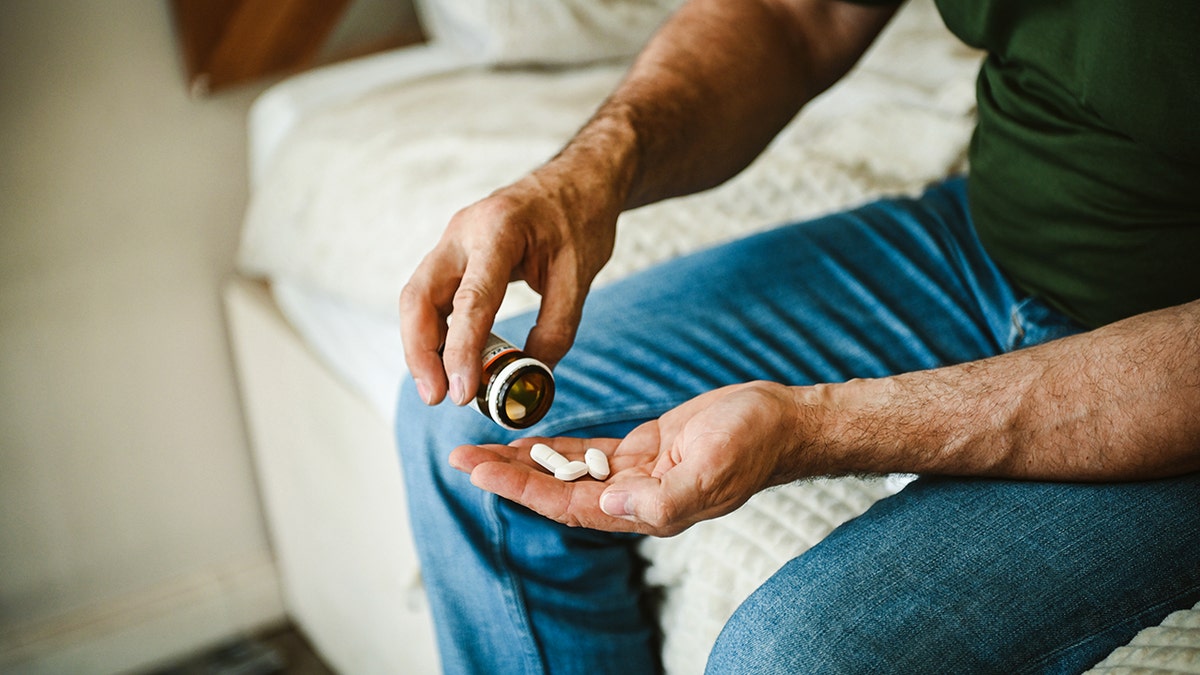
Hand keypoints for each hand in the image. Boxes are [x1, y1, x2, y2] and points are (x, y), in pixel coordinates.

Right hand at [399, 163, 621, 406]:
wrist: (577, 179)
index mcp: (498, 231)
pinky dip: (435, 331)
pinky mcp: (455, 255)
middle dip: (420, 351)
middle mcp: (463, 233)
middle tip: (435, 397)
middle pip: (419, 296)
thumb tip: (532, 376)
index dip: (462, 350)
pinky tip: (447, 362)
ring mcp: (453, 242)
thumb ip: (557, 327)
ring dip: (422, 345)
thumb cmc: (580, 218)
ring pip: (418, 298)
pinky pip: (433, 297)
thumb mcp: (580, 275)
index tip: (462, 392)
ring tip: (439, 390)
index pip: (471, 299)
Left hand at [451, 381, 810, 535]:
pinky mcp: (642, 450)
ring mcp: (636, 475)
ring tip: (482, 449)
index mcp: (646, 510)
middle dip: (508, 476)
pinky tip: (530, 440)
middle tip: (461, 458)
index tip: (481, 472)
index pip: (568, 505)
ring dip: (525, 461)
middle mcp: (634, 498)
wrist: (781, 422)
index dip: (522, 490)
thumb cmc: (753, 445)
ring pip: (567, 471)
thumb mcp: (711, 469)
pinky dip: (557, 446)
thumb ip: (662, 498)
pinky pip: (589, 451)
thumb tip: (607, 506)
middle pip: (557, 490)